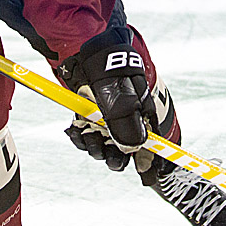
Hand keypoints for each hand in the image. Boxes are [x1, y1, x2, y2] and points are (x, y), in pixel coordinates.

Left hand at [59, 30, 156, 164]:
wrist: (91, 53)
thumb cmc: (113, 75)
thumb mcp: (123, 102)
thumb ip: (128, 127)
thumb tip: (132, 150)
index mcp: (142, 115)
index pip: (150, 143)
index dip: (149, 159)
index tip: (145, 172)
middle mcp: (125, 119)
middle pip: (124, 150)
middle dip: (116, 156)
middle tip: (108, 155)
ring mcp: (106, 118)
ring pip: (103, 145)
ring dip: (95, 148)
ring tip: (88, 138)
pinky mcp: (89, 115)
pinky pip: (86, 135)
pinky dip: (80, 138)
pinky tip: (75, 133)